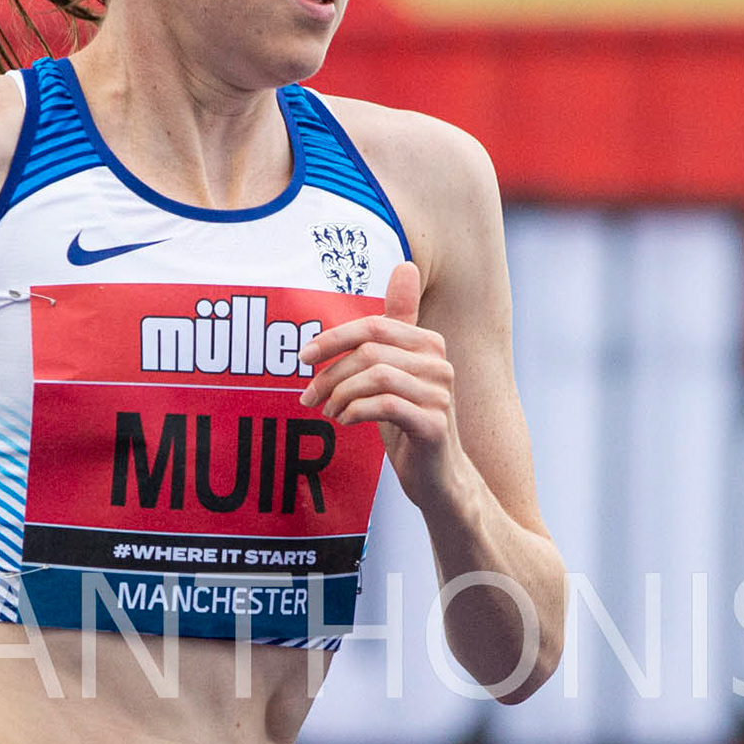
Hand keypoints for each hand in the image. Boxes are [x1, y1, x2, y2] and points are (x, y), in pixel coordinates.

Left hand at [298, 262, 460, 507]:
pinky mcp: (434, 425)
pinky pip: (385, 406)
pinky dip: (355, 411)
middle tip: (309, 397)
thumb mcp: (396, 371)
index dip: (333, 338)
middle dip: (330, 373)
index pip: (373, 326)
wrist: (438, 477)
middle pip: (369, 351)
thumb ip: (394, 326)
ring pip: (375, 376)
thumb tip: (404, 266)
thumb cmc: (409, 421)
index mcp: (428, 344)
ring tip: (328, 412)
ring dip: (339, 395)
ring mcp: (440, 394)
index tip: (303, 358)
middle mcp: (439, 364)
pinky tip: (345, 422)